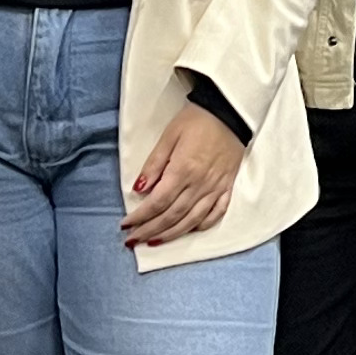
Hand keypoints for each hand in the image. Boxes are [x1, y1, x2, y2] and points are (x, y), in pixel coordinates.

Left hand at [125, 98, 245, 249]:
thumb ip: (154, 164)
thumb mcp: (169, 136)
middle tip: (133, 240)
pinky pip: (216, 213)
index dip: (140, 217)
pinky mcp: (227, 187)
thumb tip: (139, 189)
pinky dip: (202, 225)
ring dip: (171, 234)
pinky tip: (189, 230)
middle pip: (172, 216)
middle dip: (150, 231)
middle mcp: (199, 184)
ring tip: (155, 242)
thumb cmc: (196, 120)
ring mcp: (215, 188)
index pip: (157, 202)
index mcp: (182, 170)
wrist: (230, 112)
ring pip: (192, 220)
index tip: (126, 225)